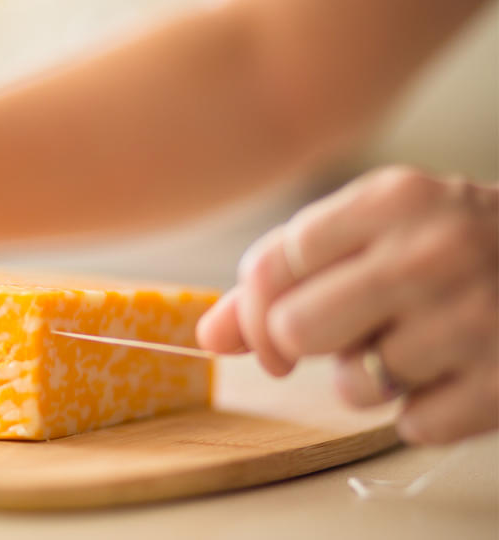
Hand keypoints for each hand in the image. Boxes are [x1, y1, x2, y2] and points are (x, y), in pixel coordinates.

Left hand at [197, 166, 497, 444]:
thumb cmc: (462, 247)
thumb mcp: (382, 232)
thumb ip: (287, 275)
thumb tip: (207, 334)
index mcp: (393, 199)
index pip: (272, 265)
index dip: (255, 310)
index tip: (271, 329)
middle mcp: (433, 251)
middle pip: (296, 330)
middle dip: (306, 347)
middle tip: (345, 338)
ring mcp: (476, 318)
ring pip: (352, 386)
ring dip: (370, 380)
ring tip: (415, 347)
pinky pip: (413, 425)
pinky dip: (425, 410)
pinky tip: (457, 373)